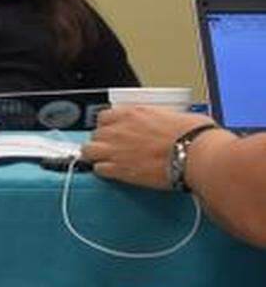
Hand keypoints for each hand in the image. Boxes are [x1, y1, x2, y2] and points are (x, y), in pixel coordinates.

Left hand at [81, 106, 214, 189]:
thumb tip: (166, 122)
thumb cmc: (193, 135)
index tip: (115, 131)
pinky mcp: (119, 169)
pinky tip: (113, 173)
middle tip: (114, 148)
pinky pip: (98, 170)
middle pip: (96, 134)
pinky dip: (103, 172)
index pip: (104, 116)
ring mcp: (115, 149)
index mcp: (132, 113)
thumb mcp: (175, 115)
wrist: (196, 155)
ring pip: (89, 151)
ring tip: (106, 161)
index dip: (108, 125)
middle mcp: (119, 129)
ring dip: (96, 156)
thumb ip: (160, 118)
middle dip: (103, 141)